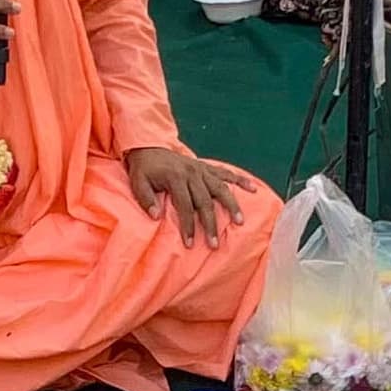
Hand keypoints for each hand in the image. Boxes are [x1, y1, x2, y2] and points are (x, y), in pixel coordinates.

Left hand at [126, 146, 255, 246]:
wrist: (148, 146)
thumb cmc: (143, 169)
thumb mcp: (137, 183)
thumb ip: (146, 199)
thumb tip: (155, 216)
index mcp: (175, 178)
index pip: (184, 206)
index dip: (188, 226)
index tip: (190, 243)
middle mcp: (192, 173)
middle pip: (205, 201)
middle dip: (210, 224)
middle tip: (214, 243)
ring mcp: (201, 169)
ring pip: (221, 188)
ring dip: (231, 205)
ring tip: (239, 221)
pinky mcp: (206, 167)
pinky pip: (226, 173)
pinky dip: (240, 180)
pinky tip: (252, 188)